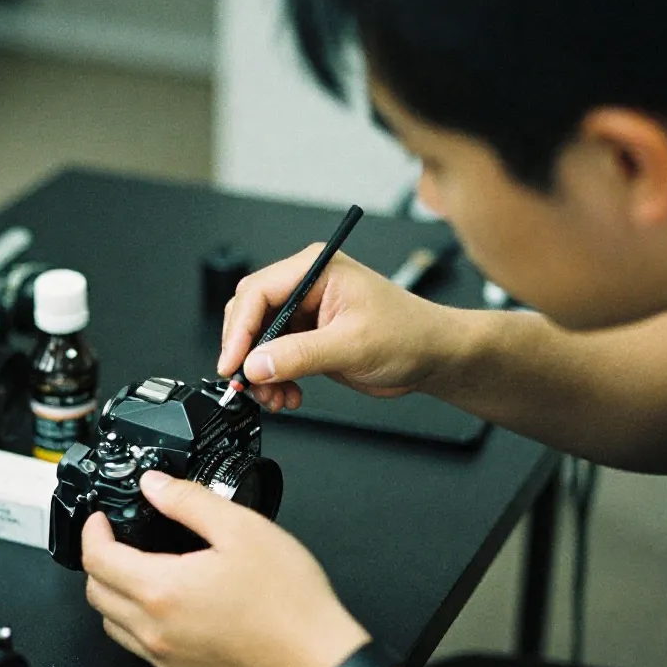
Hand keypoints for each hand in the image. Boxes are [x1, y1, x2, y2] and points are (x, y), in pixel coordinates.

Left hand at [82, 471, 368, 666]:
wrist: (320, 662)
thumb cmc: (290, 602)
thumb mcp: (241, 529)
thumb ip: (189, 501)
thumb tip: (155, 485)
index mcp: (162, 591)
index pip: (97, 560)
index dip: (92, 532)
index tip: (100, 519)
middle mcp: (156, 632)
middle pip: (96, 595)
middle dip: (98, 561)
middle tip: (116, 539)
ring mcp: (169, 660)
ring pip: (113, 626)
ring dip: (113, 594)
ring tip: (138, 569)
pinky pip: (141, 649)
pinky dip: (138, 623)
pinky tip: (168, 605)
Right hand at [218, 246, 457, 411]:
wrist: (433, 357)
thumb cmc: (410, 334)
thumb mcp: (352, 345)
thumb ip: (300, 354)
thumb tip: (257, 364)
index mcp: (315, 269)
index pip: (258, 293)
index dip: (240, 330)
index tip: (234, 363)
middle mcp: (305, 287)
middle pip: (250, 316)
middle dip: (247, 354)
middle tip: (250, 384)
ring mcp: (304, 314)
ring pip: (258, 342)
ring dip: (260, 374)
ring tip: (275, 397)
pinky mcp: (307, 338)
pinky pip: (273, 358)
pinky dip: (274, 380)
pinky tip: (288, 394)